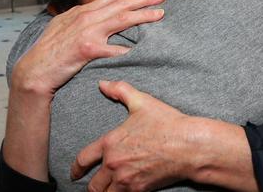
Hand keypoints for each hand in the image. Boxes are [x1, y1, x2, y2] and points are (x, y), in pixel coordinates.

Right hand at [11, 0, 164, 97]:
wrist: (34, 69)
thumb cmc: (47, 51)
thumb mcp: (60, 28)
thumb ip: (76, 20)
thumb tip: (88, 16)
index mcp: (79, 12)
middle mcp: (84, 18)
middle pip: (119, 4)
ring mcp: (86, 32)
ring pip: (121, 19)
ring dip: (142, 15)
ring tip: (159, 13)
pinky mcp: (87, 49)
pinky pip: (114, 49)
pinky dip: (129, 50)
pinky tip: (143, 50)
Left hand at [71, 81, 257, 191]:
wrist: (188, 146)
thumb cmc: (166, 123)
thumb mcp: (141, 101)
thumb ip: (120, 90)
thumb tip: (103, 83)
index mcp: (110, 143)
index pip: (84, 159)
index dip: (76, 168)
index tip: (74, 173)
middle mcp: (114, 164)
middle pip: (93, 185)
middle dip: (91, 187)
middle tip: (92, 187)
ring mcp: (127, 180)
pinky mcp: (140, 190)